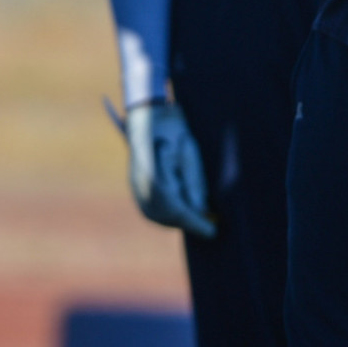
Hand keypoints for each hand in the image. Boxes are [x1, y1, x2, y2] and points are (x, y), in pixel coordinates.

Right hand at [124, 100, 213, 237]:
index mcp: (154, 172)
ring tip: (199, 220)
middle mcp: (140, 183)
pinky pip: (152, 209)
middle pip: (166, 215)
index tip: (212, 232)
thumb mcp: (190, 150)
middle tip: (209, 227)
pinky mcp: (136, 187)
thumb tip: (201, 209)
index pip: (175, 207)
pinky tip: (183, 212)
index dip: (194, 222)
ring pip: (158, 215)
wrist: (149, 114)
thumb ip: (194, 181)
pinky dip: (169, 214)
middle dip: (188, 222)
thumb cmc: (173, 128)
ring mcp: (135, 186)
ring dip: (178, 219)